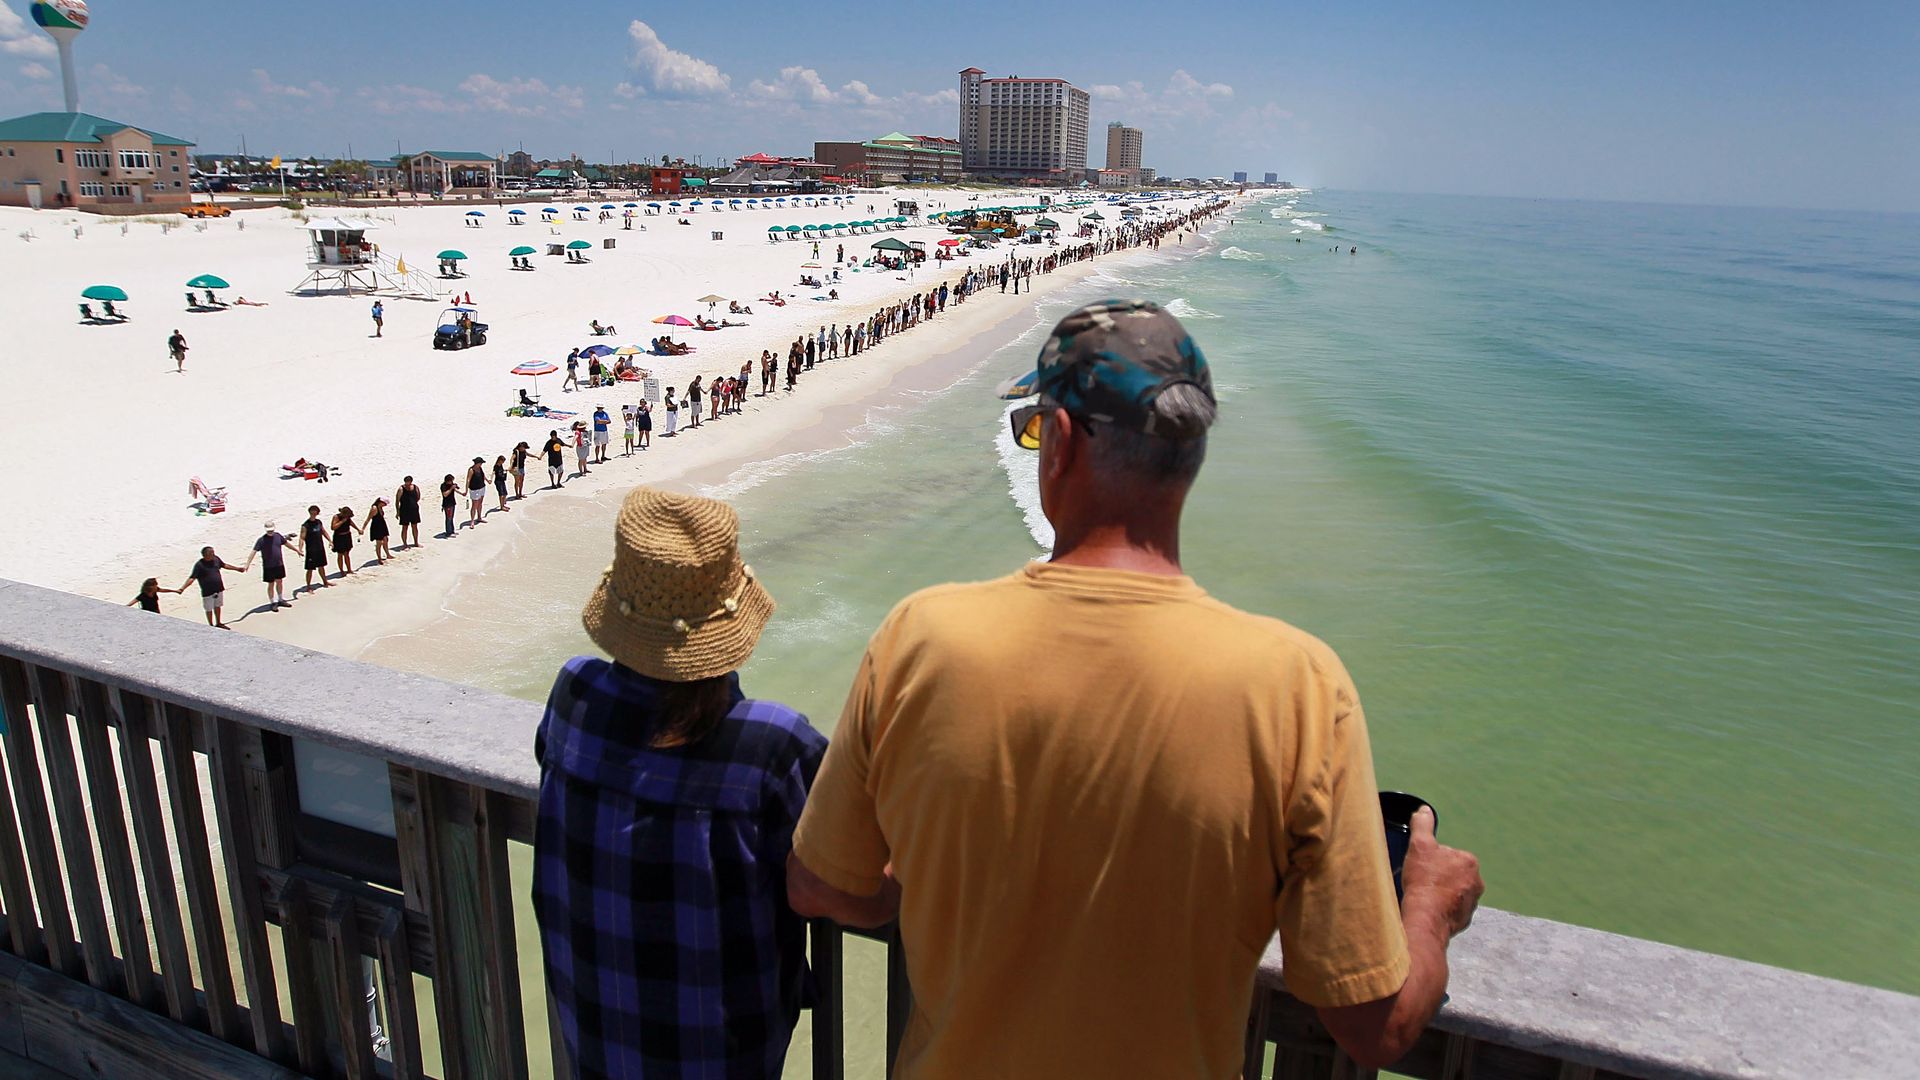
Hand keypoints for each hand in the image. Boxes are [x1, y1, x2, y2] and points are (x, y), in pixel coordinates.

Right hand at [1399, 806, 1482, 937]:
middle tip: (1421, 882)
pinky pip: (1452, 910)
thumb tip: (1424, 810)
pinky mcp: (1465, 919)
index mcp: (1469, 862)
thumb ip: (1423, 825)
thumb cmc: (1424, 881)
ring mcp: (1472, 902)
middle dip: (1438, 877)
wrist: (1426, 918)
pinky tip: (1429, 909)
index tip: (1422, 868)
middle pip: (1452, 874)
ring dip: (1441, 894)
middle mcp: (1477, 882)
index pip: (1448, 855)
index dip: (1432, 860)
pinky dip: (1442, 909)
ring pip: (1453, 893)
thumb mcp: (1419, 846)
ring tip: (1424, 897)